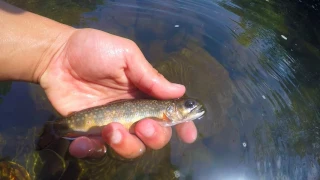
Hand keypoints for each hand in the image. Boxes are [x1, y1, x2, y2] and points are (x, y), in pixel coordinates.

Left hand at [40, 28, 197, 158]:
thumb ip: (150, 76)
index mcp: (145, 94)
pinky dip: (91, 150)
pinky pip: (97, 150)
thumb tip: (180, 91)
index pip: (169, 113)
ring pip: (130, 148)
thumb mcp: (126, 56)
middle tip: (142, 124)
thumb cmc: (95, 50)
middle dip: (154, 136)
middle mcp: (133, 113)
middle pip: (155, 136)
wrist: (57, 56)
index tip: (188, 134)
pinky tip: (84, 141)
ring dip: (126, 145)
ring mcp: (113, 124)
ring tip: (110, 129)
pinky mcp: (90, 132)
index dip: (182, 125)